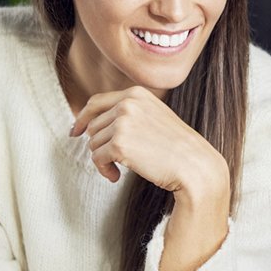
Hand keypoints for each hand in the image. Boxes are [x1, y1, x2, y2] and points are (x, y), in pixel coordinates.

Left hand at [70, 86, 230, 207]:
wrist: (194, 165)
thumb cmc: (177, 147)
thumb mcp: (154, 117)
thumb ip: (128, 113)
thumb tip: (90, 124)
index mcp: (136, 94)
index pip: (96, 102)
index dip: (83, 118)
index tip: (76, 131)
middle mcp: (127, 104)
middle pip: (93, 125)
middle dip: (100, 145)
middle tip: (113, 161)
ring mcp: (123, 123)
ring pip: (93, 143)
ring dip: (103, 159)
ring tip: (119, 169)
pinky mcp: (119, 144)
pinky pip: (96, 158)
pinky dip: (104, 170)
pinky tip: (116, 176)